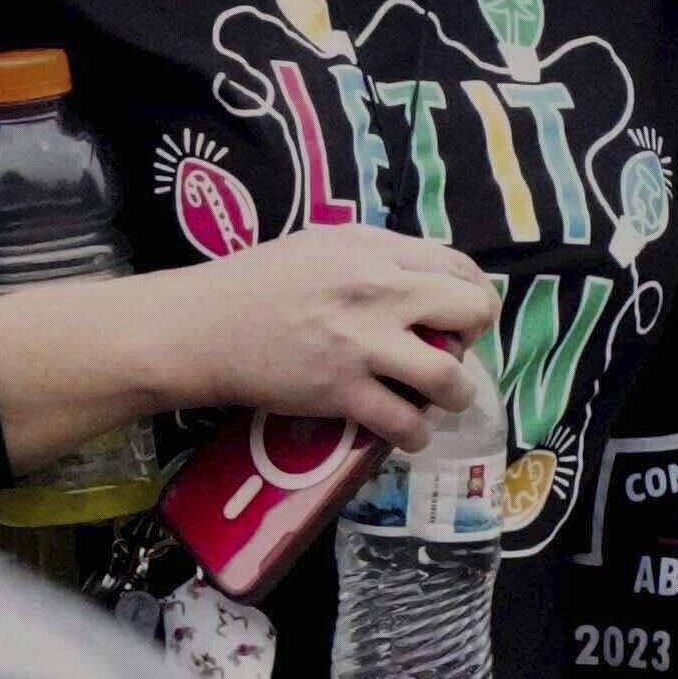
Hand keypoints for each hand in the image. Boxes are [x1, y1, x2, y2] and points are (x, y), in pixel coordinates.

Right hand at [143, 227, 494, 446]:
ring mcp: (363, 343)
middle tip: (453, 351)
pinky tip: (407, 432)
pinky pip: (405, 421)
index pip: (459, 265)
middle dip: (474, 337)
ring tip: (441, 399)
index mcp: (375, 250)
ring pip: (449, 375)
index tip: (463, 315)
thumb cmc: (254, 283)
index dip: (473, 294)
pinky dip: (416, 433)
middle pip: (470, 311)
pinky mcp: (343, 391)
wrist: (203, 326)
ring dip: (455, 394)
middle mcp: (379, 290)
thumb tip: (417, 277)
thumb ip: (373, 256)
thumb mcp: (321, 245)